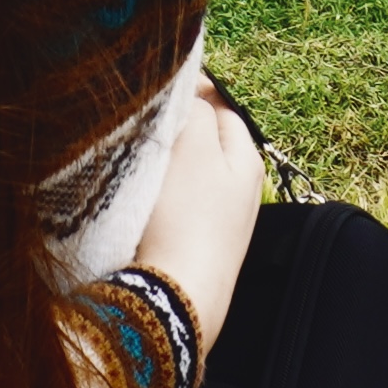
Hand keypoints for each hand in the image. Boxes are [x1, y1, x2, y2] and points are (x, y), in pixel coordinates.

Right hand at [132, 82, 266, 349]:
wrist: (176, 299)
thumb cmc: (186, 215)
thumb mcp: (195, 144)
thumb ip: (196, 106)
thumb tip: (192, 90)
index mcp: (248, 156)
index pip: (219, 101)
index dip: (187, 89)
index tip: (153, 88)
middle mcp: (243, 189)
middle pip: (204, 138)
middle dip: (176, 128)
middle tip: (142, 126)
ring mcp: (222, 222)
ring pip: (189, 172)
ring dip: (165, 163)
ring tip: (139, 164)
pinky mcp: (198, 247)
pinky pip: (179, 204)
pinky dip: (161, 195)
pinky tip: (143, 201)